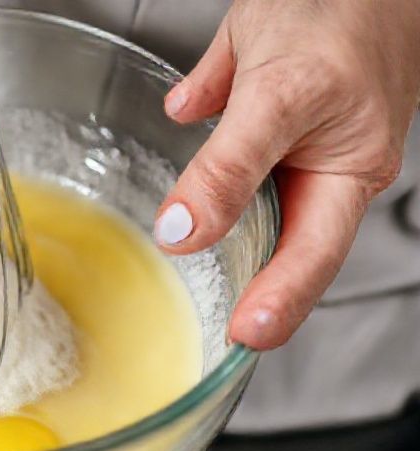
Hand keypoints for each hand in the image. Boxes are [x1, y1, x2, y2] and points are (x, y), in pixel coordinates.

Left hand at [154, 0, 419, 349]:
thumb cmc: (345, 6)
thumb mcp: (278, 96)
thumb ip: (230, 166)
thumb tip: (187, 231)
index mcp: (349, 167)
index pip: (309, 257)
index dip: (277, 303)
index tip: (244, 338)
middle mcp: (327, 158)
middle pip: (286, 237)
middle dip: (257, 286)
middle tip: (230, 335)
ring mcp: (299, 130)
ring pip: (253, 183)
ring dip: (222, 213)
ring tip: (194, 254)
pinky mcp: (268, 98)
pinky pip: (229, 125)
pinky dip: (203, 125)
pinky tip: (180, 112)